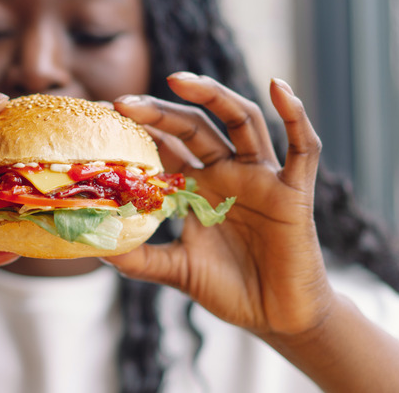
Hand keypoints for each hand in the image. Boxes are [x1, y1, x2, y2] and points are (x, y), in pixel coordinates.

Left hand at [103, 72, 334, 336]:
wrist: (277, 316)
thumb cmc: (230, 288)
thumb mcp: (177, 270)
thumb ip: (140, 259)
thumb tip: (96, 247)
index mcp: (198, 186)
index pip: (166, 145)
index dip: (139, 129)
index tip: (103, 116)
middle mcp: (228, 172)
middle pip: (195, 126)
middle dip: (161, 111)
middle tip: (125, 103)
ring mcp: (261, 177)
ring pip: (242, 121)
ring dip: (214, 96)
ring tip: (180, 81)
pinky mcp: (294, 191)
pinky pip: (303, 147)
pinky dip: (295, 115)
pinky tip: (278, 86)